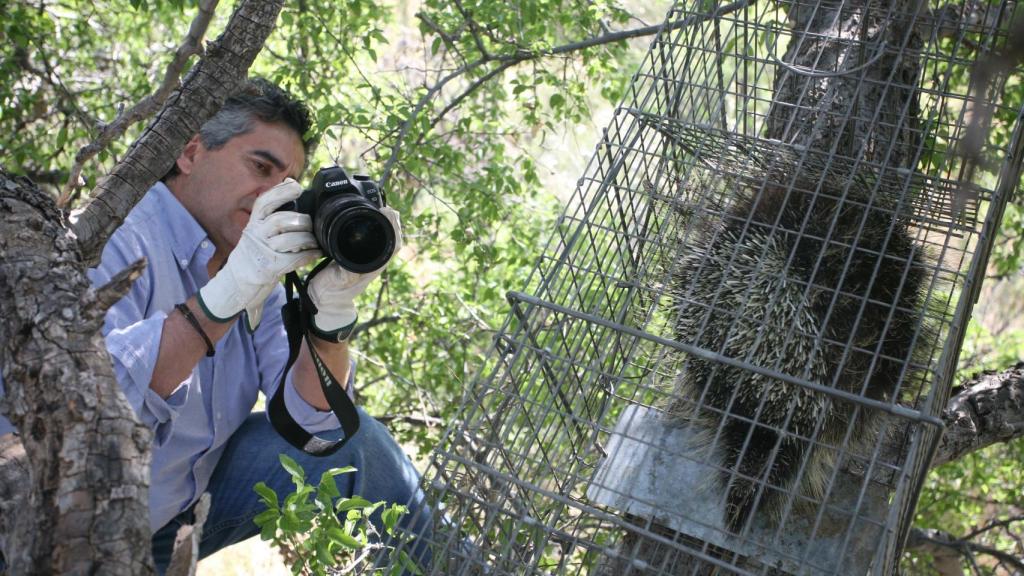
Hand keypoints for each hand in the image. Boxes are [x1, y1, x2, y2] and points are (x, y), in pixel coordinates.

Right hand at [198, 179, 319, 330]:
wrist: (236, 283)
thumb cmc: (253, 255)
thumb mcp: (257, 231)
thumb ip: (271, 213)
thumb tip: (290, 184)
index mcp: (253, 223)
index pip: (264, 202)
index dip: (281, 192)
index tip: (296, 186)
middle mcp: (255, 235)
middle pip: (281, 220)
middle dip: (301, 221)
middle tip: (311, 224)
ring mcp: (262, 252)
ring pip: (289, 239)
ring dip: (307, 239)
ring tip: (314, 241)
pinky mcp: (270, 268)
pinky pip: (294, 258)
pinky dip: (309, 255)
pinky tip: (316, 253)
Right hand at [307, 207, 401, 341]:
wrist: (325, 300)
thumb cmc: (332, 291)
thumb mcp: (339, 281)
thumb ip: (347, 273)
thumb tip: (353, 263)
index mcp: (373, 265)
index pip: (393, 243)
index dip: (393, 226)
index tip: (387, 210)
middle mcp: (375, 260)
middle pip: (392, 236)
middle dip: (391, 219)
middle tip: (384, 205)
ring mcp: (369, 257)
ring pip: (384, 236)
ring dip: (383, 221)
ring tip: (379, 207)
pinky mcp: (359, 254)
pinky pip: (372, 237)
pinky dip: (372, 225)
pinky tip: (367, 217)